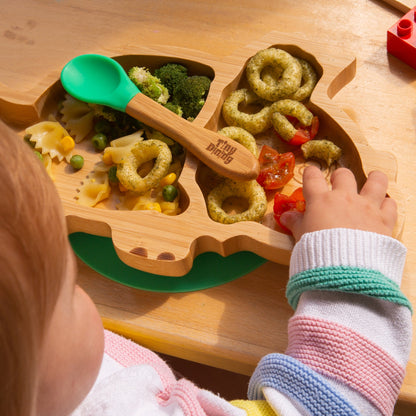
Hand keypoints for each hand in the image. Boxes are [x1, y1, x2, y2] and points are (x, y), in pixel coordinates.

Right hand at [280, 166, 397, 241]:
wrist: (343, 267)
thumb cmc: (317, 250)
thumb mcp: (301, 236)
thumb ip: (295, 223)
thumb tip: (285, 216)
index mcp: (321, 200)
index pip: (312, 177)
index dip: (310, 173)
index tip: (310, 173)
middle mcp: (345, 198)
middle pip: (344, 175)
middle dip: (340, 177)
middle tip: (338, 183)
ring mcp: (366, 207)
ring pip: (376, 181)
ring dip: (374, 179)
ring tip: (372, 178)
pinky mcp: (384, 220)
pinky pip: (390, 204)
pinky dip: (387, 204)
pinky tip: (384, 206)